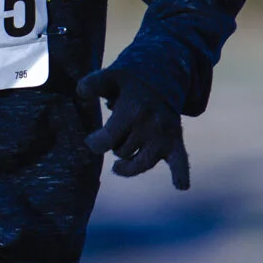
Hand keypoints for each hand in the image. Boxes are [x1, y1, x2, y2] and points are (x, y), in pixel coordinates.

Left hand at [76, 66, 189, 188]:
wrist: (163, 76)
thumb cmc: (130, 81)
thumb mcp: (110, 77)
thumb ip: (92, 84)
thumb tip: (81, 93)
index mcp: (133, 109)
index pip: (107, 140)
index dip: (95, 143)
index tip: (92, 140)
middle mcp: (151, 124)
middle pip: (122, 152)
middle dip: (114, 146)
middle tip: (115, 134)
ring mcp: (164, 135)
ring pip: (139, 164)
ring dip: (128, 166)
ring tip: (118, 165)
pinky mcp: (175, 141)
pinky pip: (180, 161)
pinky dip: (181, 175)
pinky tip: (181, 186)